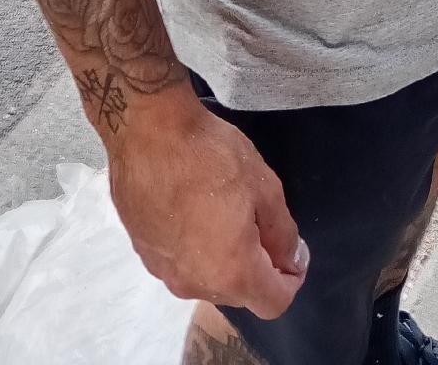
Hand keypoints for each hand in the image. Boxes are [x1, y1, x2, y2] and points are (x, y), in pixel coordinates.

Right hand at [108, 90, 308, 317]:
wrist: (149, 134)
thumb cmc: (211, 156)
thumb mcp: (265, 187)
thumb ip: (283, 233)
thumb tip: (289, 259)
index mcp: (231, 273)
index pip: (273, 303)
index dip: (291, 280)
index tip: (292, 252)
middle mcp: (195, 285)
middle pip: (240, 293)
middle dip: (258, 266)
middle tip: (260, 221)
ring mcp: (165, 273)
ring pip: (209, 279)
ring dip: (225, 258)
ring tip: (224, 210)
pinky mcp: (145, 255)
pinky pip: (182, 263)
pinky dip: (196, 248)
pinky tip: (194, 209)